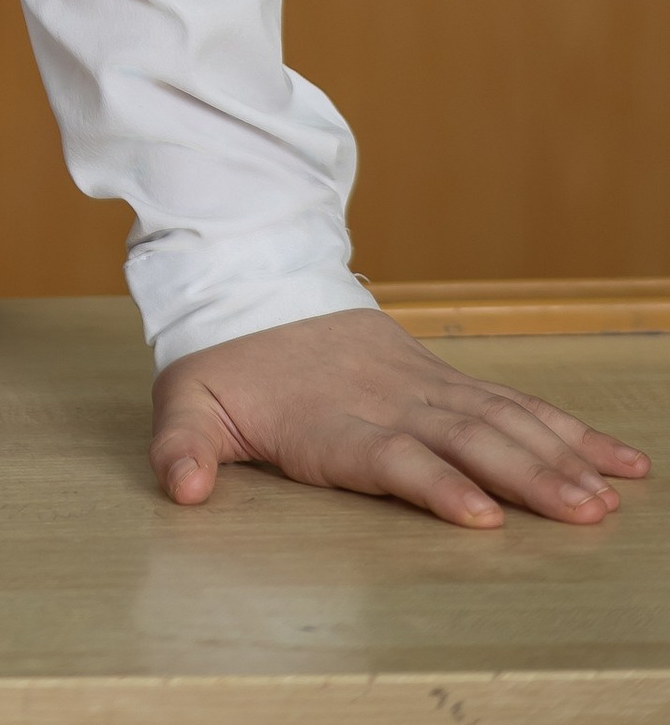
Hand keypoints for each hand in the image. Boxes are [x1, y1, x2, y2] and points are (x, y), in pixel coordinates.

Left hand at [153, 308, 650, 527]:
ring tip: (610, 493)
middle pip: (465, 441)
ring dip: (558, 457)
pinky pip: (514, 405)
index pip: (391, 456)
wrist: (249, 277)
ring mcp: (424, 389)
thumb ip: (182, 449)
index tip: (482, 515)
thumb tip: (180, 490)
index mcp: (332, 421)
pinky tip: (612, 458)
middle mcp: (389, 403)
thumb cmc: (225, 359)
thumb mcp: (187, 401)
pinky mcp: (445, 381)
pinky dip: (565, 430)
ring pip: (501, 422)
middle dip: (526, 478)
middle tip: (583, 512)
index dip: (436, 483)